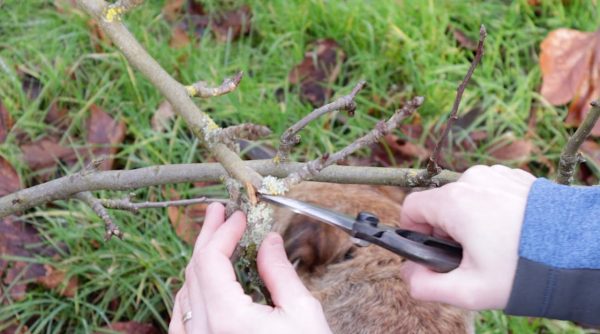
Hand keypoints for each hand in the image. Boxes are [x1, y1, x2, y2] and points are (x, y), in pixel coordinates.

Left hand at [169, 203, 331, 333]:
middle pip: (193, 272)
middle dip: (208, 237)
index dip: (222, 232)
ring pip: (184, 293)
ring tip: (216, 240)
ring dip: (200, 262)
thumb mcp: (301, 313)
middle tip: (220, 212)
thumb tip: (267, 240)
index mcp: (226, 319)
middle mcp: (202, 333)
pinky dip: (193, 291)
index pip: (209, 260)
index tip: (238, 215)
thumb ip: (278, 272)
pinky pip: (183, 318)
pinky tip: (205, 282)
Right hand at [400, 165, 535, 309]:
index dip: (414, 231)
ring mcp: (495, 176)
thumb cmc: (522, 270)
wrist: (578, 252)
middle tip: (471, 256)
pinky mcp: (515, 177)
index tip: (433, 250)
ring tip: (495, 244)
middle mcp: (471, 180)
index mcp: (454, 201)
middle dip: (447, 229)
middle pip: (440, 203)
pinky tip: (510, 230)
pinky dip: (492, 209)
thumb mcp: (468, 290)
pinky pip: (489, 191)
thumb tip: (411, 275)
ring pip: (465, 197)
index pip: (412, 207)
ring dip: (470, 218)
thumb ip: (426, 285)